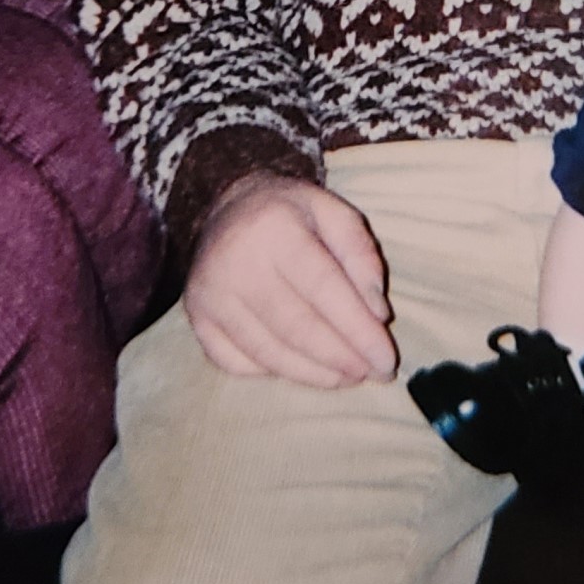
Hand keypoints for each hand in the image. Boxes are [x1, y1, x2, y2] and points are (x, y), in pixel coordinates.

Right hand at [182, 173, 397, 387]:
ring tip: (349, 377)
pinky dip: (275, 373)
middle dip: (342, 358)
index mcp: (275, 228)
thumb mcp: (334, 212)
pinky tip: (304, 369)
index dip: (358, 330)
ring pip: (269, 352)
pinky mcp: (198, 318)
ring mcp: (210, 294)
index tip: (386, 359)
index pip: (323, 289)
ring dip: (315, 373)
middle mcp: (235, 263)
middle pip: (297, 327)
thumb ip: (362, 255)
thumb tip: (377, 314)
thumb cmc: (290, 213)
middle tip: (376, 374)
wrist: (225, 206)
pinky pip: (237, 362)